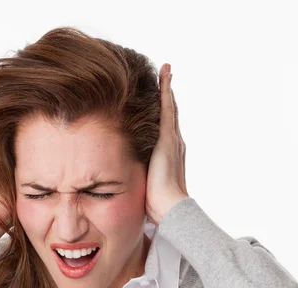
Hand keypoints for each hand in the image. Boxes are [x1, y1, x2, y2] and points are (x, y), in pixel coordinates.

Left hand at [145, 63, 188, 225]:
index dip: (162, 110)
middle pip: (170, 111)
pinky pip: (167, 108)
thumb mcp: (143, 183)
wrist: (169, 206)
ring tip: (166, 70)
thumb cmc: (156, 202)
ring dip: (167, 87)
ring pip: (170, 106)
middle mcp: (174, 142)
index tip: (160, 97)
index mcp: (168, 153)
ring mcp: (172, 138)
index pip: (165, 126)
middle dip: (167, 93)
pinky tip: (164, 77)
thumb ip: (138, 174)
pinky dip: (166, 91)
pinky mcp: (168, 137)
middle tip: (166, 74)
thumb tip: (123, 176)